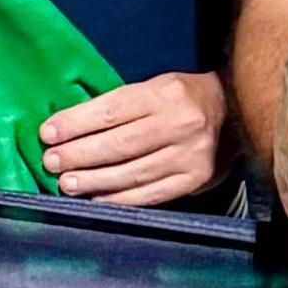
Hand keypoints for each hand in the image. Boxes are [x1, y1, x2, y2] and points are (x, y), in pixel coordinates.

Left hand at [41, 67, 230, 207]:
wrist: (238, 113)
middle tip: (52, 162)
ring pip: (132, 172)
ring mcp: (190, 154)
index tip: (49, 133)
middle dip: (80, 154)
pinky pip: (151, 194)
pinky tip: (97, 199)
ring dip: (94, 180)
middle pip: (119, 144)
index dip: (76, 123)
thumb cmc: (185, 99)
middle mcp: (180, 123)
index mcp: (165, 93)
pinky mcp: (195, 179)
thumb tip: (72, 128)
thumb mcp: (158, 88)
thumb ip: (123, 107)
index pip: (112, 110)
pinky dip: (120, 199)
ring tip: (68, 184)